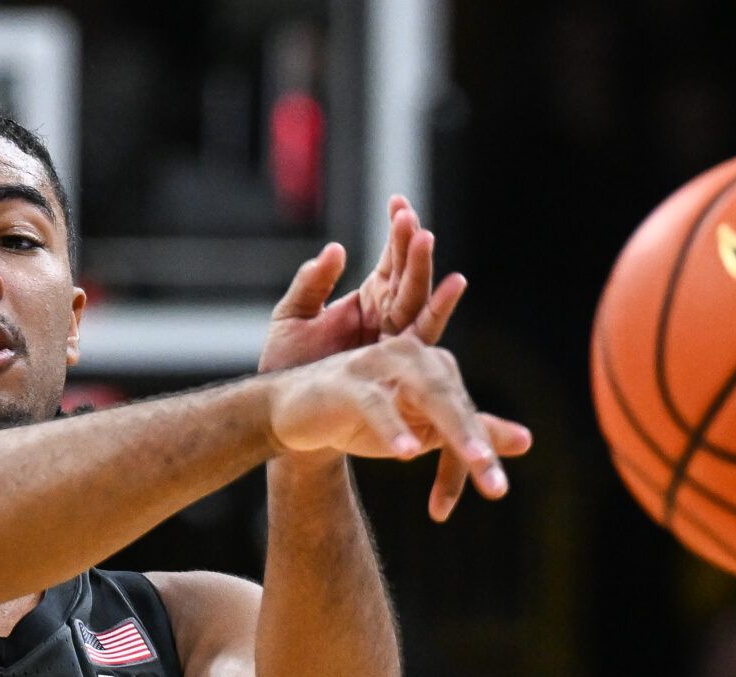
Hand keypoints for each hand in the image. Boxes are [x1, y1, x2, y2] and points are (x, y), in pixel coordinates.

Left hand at [258, 196, 465, 373]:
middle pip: (408, 276)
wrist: (284, 414)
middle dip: (411, 246)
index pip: (388, 261)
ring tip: (426, 239)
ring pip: (418, 299)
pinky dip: (438, 309)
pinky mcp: (399, 364)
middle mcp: (387, 318)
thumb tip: (336, 248)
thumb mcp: (290, 318)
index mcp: (367, 301)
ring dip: (423, 270)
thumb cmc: (287, 367)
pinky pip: (423, 335)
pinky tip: (452, 284)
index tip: (397, 202)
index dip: (396, 233)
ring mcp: (395, 341)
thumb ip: (310, 284)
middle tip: (410, 218)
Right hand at [266, 335, 527, 505]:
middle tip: (498, 485)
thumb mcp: (421, 427)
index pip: (464, 414)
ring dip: (454, 430)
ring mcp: (378, 366)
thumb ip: (471, 429)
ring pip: (427, 396)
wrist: (292, 412)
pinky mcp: (347, 383)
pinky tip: (408, 453)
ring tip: (478, 461)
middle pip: (454, 401)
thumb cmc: (359, 418)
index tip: (488, 494)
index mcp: (433, 367)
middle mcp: (412, 357)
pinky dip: (393, 427)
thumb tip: (526, 442)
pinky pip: (376, 405)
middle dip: (479, 444)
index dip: (476, 458)